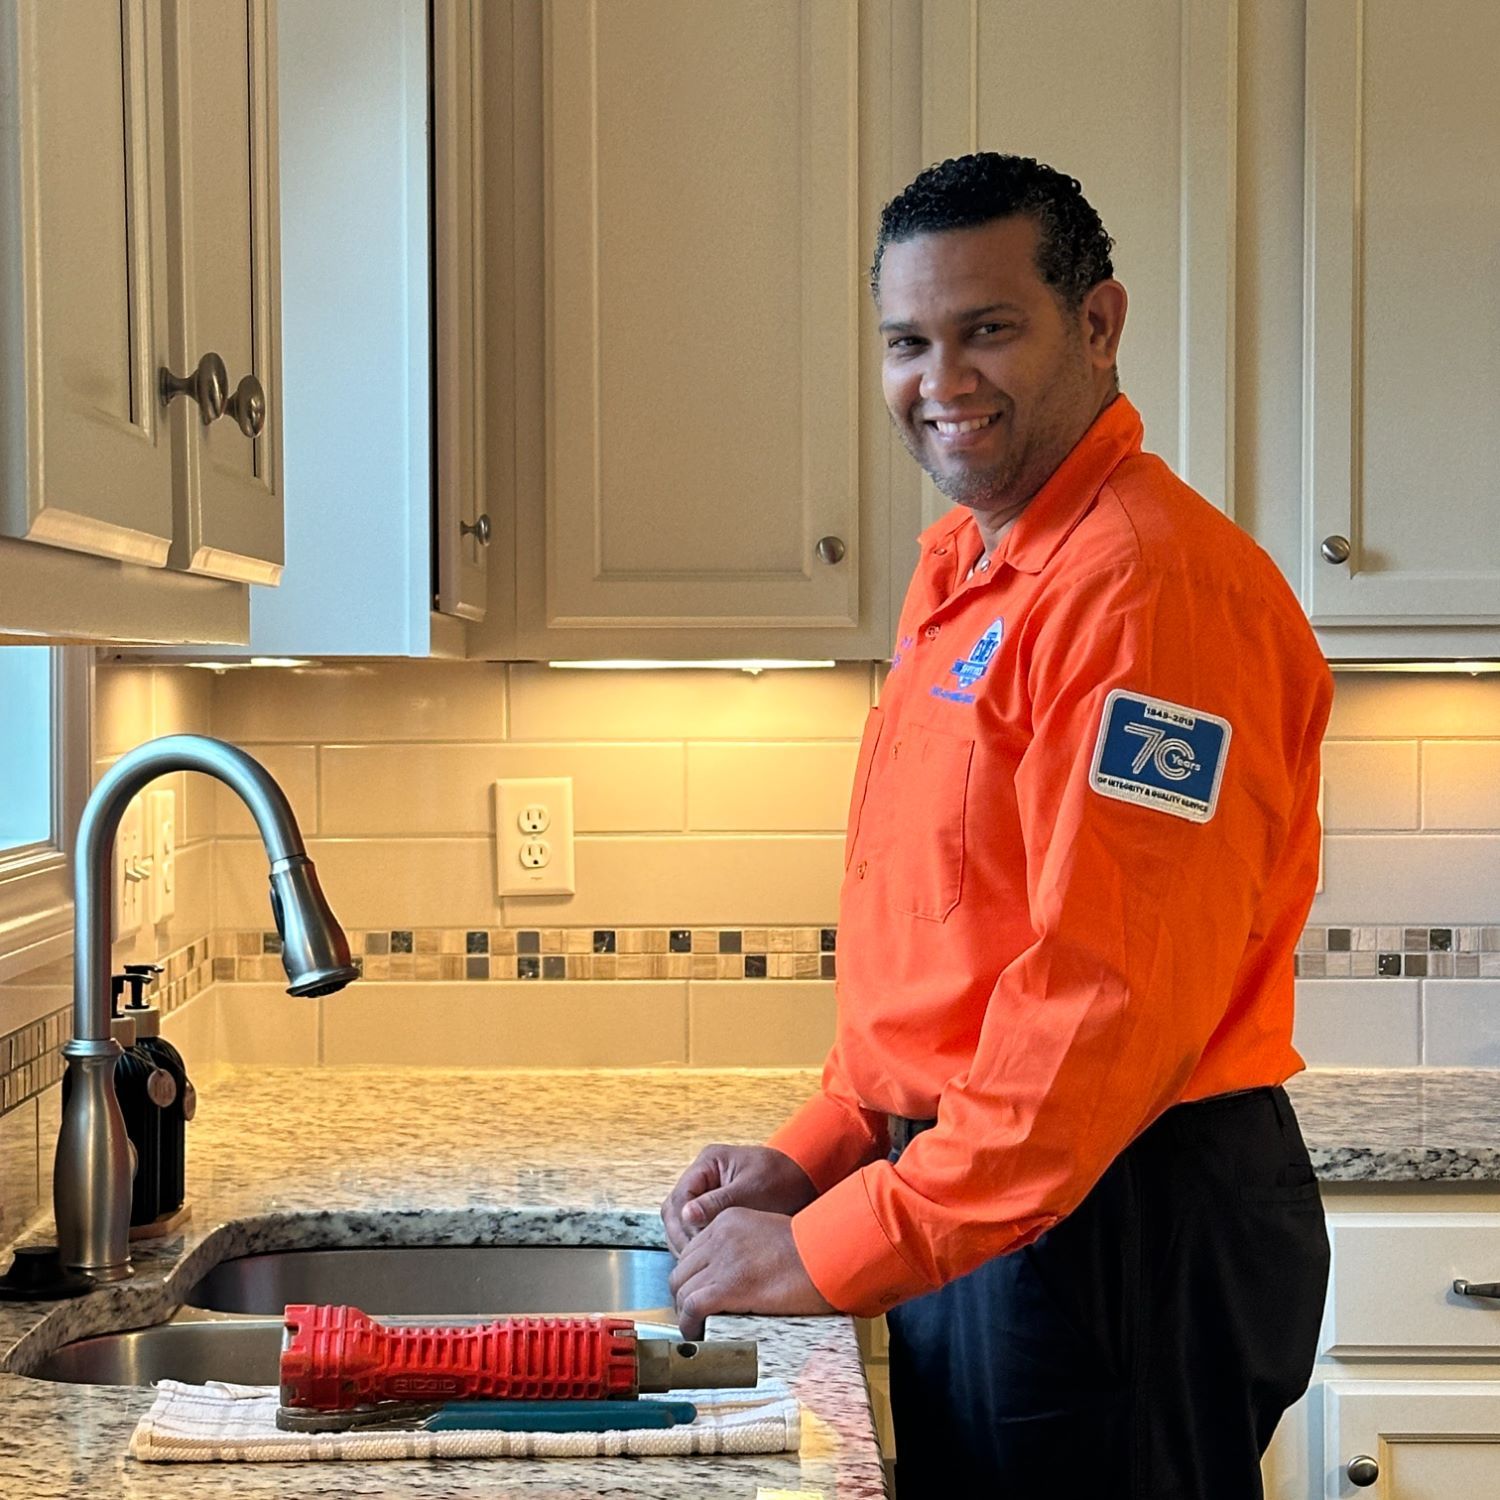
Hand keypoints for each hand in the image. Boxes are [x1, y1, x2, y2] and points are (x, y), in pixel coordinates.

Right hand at [660, 1144, 816, 1254]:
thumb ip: (718, 1203)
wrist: (806, 1178)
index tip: (696, 1245)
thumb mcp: (751, 1191)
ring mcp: (707, 1190)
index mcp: (709, 1162)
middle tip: (692, 1260)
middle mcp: (703, 1174)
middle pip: (675, 1208)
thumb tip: (686, 1216)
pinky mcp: (715, 1206)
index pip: (681, 1196)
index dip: (684, 1223)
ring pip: (681, 1220)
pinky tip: (708, 1259)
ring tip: (699, 1264)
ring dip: (686, 1241)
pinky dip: (698, 1241)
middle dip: (681, 1235)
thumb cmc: (783, 1179)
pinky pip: (696, 1226)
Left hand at [668, 1206, 835, 1339]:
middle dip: (685, 1292)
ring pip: (682, 1288)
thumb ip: (746, 1246)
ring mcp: (721, 1260)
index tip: (699, 1290)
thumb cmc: (812, 1249)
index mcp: (729, 1220)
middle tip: (695, 1311)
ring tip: (697, 1326)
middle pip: (682, 1268)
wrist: (827, 1255)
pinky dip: (689, 1324)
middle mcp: (719, 1236)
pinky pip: (692, 1307)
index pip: (693, 1250)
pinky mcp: (727, 1286)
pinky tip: (696, 1334)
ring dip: (685, 1311)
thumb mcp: (770, 1233)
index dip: (693, 1275)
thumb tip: (737, 1273)